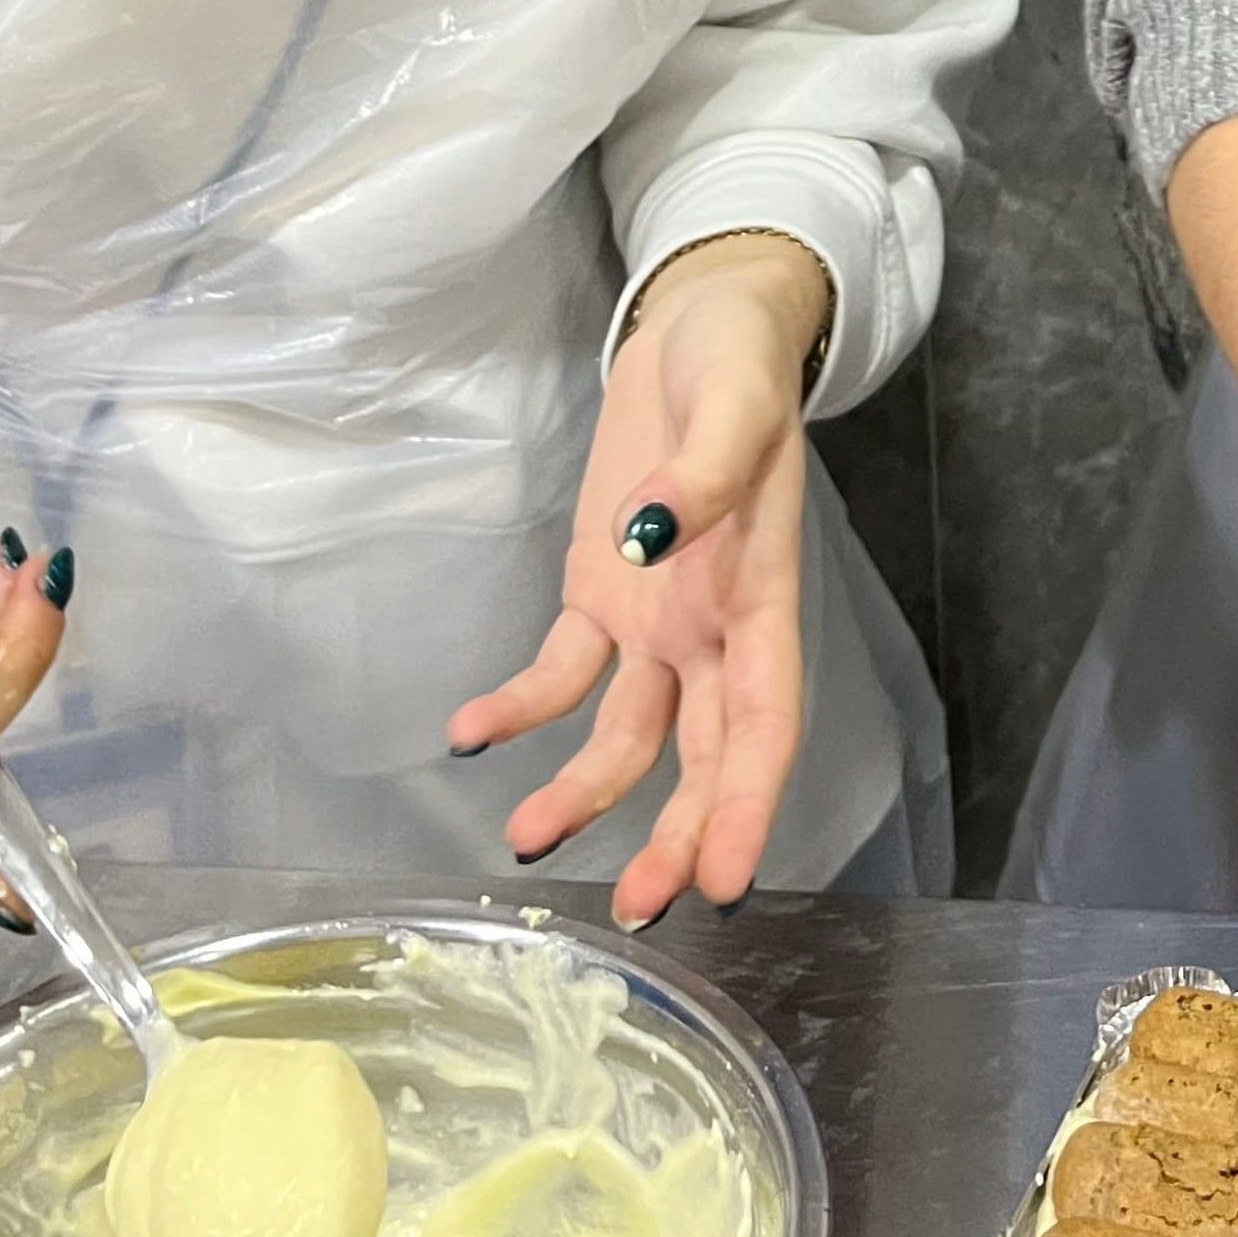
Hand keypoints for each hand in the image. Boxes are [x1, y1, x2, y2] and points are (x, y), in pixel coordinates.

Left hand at [449, 235, 823, 923]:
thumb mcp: (734, 400)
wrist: (700, 328)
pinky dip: (520, 709)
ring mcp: (656, 619)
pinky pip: (562, 672)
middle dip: (677, 835)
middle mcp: (712, 627)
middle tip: (642, 908)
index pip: (766, 721)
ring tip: (528, 840)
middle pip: (704, 754)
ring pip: (631, 735)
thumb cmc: (737, 363)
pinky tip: (471, 737)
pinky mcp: (601, 595)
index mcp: (761, 594)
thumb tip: (652, 536)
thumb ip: (704, 472)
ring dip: (588, 793)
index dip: (750, 805)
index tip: (727, 877)